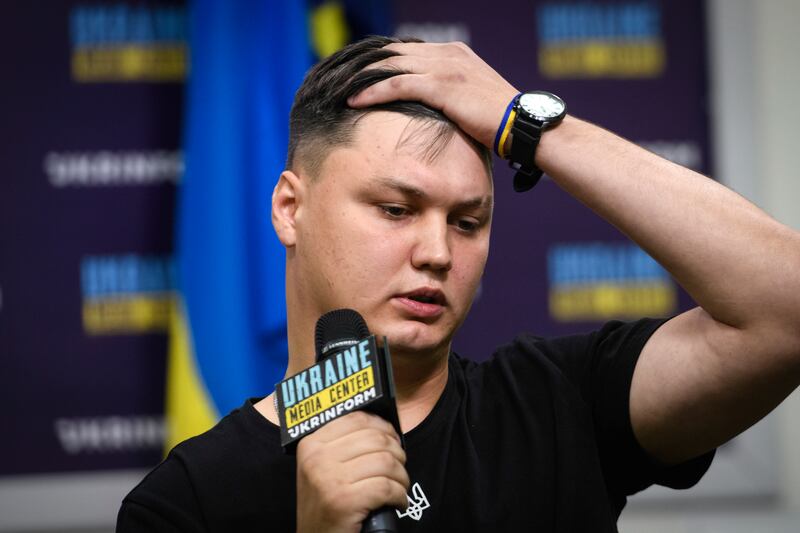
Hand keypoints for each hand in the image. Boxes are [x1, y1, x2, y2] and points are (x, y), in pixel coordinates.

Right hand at [295, 411, 408, 532]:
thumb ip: (343, 445)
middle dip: (397, 453)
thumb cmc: (324, 505)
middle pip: (376, 438)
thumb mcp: (322, 469)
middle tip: (398, 469)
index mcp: (311, 444)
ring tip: (399, 487)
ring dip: (401, 476)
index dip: (383, 426)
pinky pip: (386, 487)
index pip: (357, 419)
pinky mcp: (344, 501)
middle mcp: (317, 457)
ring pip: (385, 462)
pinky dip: (399, 495)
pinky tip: (397, 502)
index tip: (393, 439)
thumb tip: (383, 427)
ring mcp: (329, 479)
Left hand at [348, 41, 518, 149]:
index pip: (404, 51)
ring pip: (390, 65)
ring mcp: (444, 66)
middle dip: (361, 66)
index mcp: (453, 53)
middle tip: (336, 79)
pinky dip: (372, 92)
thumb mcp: (470, 101)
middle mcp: (446, 53)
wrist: (523, 125)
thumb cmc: (499, 123)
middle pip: (391, 53)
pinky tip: (354, 100)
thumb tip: (426, 110)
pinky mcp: (442, 85)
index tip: (354, 76)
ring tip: (337, 89)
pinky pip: (397, 84)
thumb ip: (447, 95)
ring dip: (360, 78)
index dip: (376, 63)